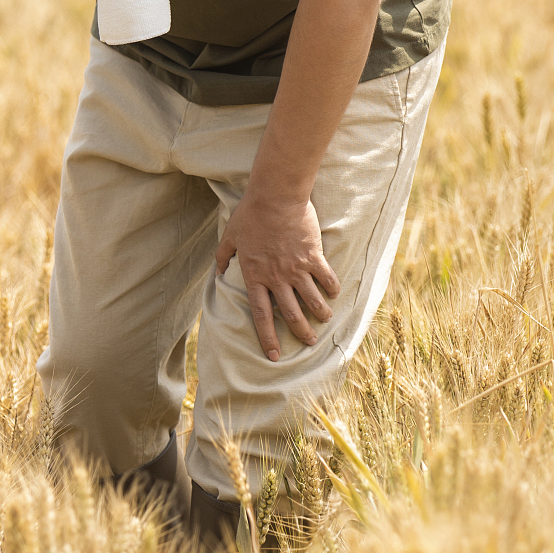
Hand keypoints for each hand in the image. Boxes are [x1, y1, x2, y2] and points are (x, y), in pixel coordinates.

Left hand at [215, 191, 340, 360]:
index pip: (261, 315)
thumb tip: (219, 269)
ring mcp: (297, 268)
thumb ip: (224, 255)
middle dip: (301, 332)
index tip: (273, 355)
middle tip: (309, 342)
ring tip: (325, 320)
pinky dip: (331, 288)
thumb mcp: (231, 235)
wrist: (275, 197)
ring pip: (311, 300)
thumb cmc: (251, 214)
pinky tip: (334, 293)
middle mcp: (277, 277)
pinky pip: (326, 278)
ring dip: (320, 314)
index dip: (267, 337)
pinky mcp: (313, 256)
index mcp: (255, 276)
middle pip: (290, 314)